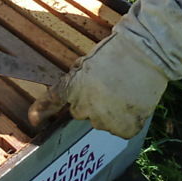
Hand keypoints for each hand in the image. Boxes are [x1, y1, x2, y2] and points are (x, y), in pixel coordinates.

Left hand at [28, 29, 167, 138]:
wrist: (147, 53)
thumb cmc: (118, 52)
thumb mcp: (87, 61)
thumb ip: (76, 81)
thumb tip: (73, 96)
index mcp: (73, 87)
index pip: (52, 101)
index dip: (41, 111)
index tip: (34, 119)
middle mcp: (84, 108)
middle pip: (82, 113)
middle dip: (92, 104)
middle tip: (110, 87)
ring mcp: (103, 120)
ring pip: (103, 122)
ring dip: (111, 113)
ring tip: (125, 92)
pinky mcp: (123, 128)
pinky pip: (121, 129)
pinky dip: (128, 121)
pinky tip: (134, 103)